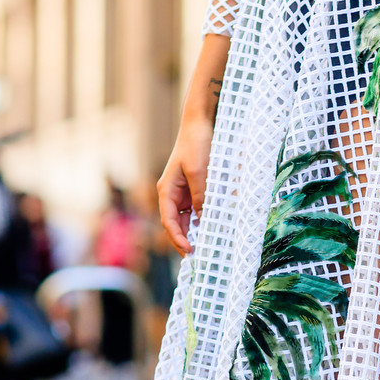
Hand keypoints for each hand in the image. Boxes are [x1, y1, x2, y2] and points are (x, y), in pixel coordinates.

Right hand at [158, 119, 214, 254]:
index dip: (178, 238)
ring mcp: (183, 192)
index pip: (169, 221)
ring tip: (207, 245)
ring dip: (195, 231)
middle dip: (186, 240)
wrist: (200, 124)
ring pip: (187, 219)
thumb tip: (204, 220)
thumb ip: (201, 197)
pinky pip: (196, 209)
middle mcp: (172, 194)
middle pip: (176, 224)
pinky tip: (212, 227)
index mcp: (166, 190)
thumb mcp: (199, 172)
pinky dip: (203, 219)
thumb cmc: (195, 145)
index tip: (190, 251)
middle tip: (200, 255)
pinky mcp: (193, 188)